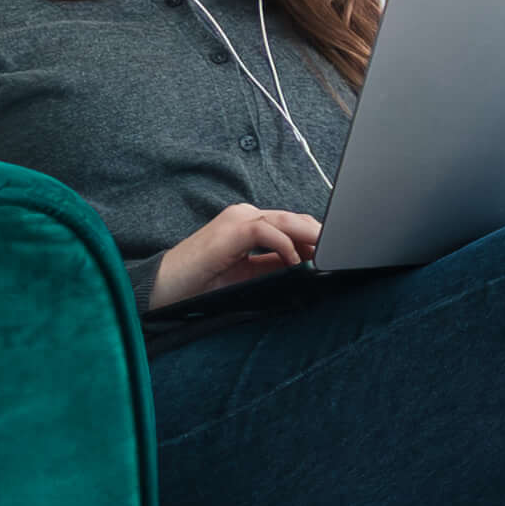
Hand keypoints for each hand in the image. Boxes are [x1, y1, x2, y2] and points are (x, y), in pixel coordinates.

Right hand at [153, 205, 320, 311]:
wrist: (164, 289)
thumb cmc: (202, 285)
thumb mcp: (247, 276)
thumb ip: (273, 267)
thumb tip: (306, 268)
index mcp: (249, 225)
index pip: (291, 226)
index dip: (315, 238)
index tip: (334, 253)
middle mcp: (244, 216)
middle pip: (293, 220)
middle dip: (319, 235)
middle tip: (340, 251)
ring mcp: (236, 220)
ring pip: (284, 221)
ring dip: (310, 237)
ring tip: (328, 253)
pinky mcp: (230, 230)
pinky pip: (265, 231)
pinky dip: (284, 245)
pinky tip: (296, 262)